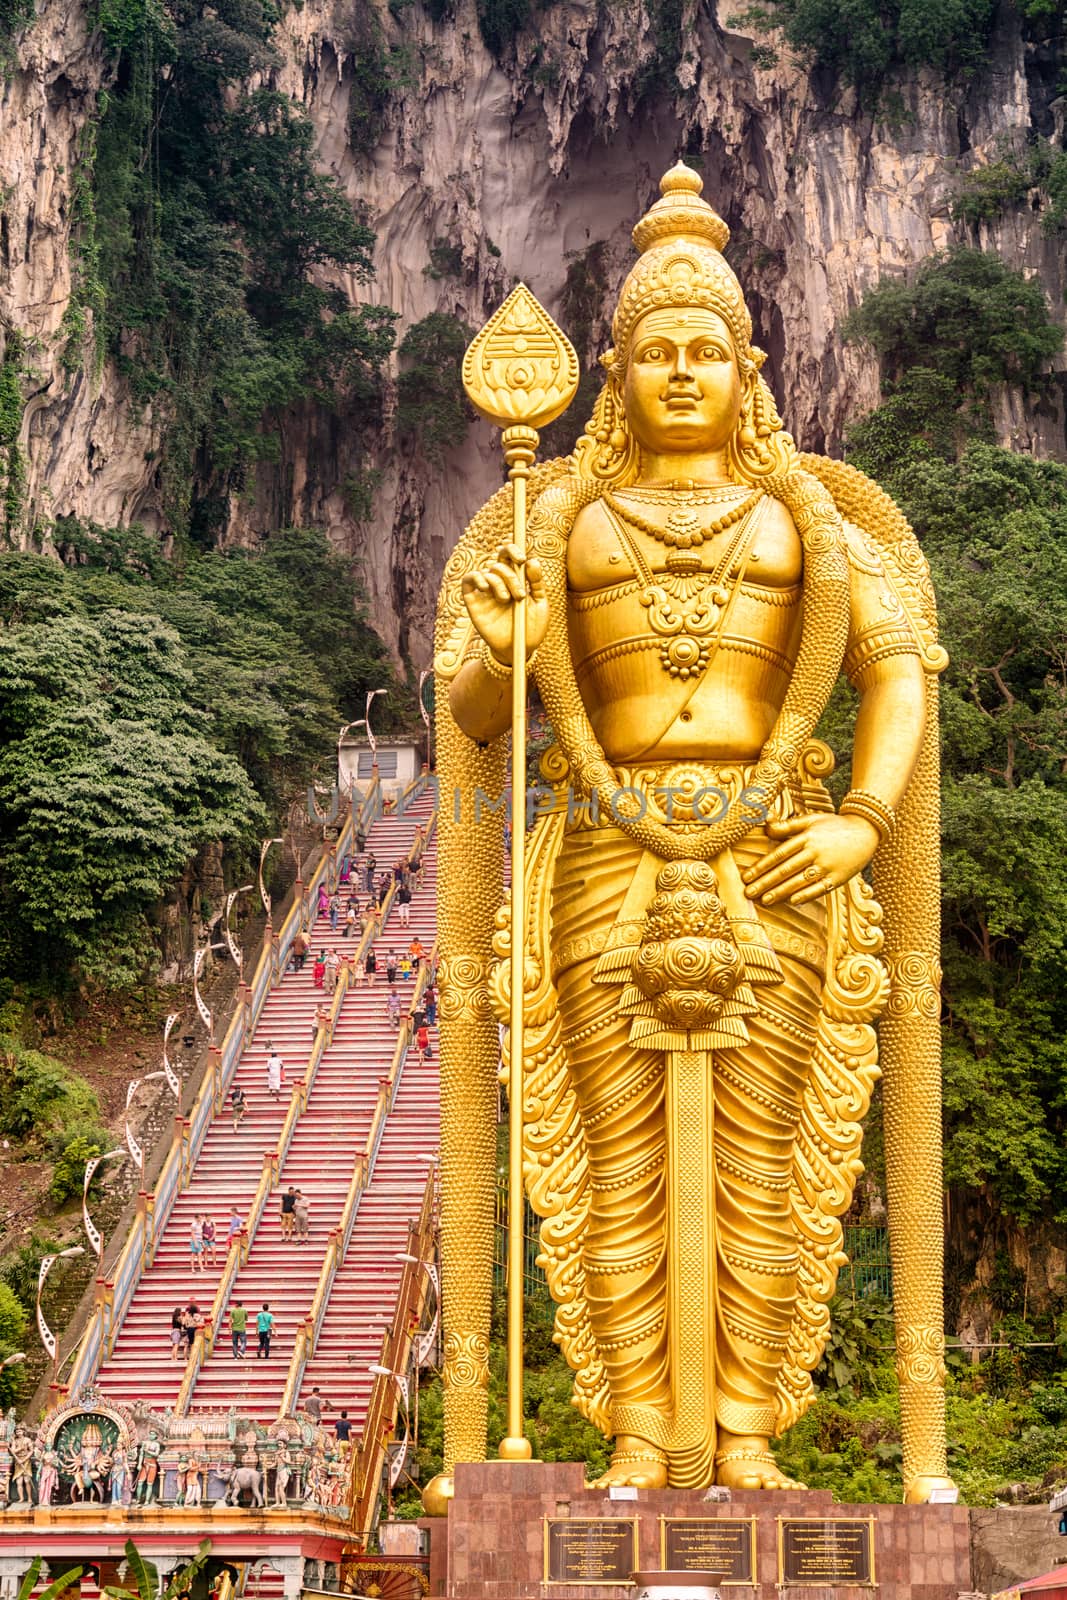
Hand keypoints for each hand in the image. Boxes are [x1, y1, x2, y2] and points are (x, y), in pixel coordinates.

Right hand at [461, 543, 548, 665]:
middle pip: (499, 564)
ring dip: (499, 583)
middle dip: (511, 576)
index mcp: (515, 580)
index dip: (512, 550)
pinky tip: (486, 587)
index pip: (509, 556)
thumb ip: (536, 582)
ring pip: (487, 572)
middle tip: (519, 595)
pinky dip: (476, 578)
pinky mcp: (473, 602)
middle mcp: (499, 583)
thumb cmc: (531, 627)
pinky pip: (468, 581)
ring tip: (506, 600)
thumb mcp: (540, 603)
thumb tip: (532, 560)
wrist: (519, 649)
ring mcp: (486, 593)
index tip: (521, 559)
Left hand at [741, 812, 879, 904]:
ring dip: (781, 892)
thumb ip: (788, 825)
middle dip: (765, 883)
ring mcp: (828, 865)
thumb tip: (766, 826)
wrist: (866, 831)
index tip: (746, 877)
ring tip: (765, 900)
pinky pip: (820, 888)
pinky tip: (792, 901)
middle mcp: (815, 851)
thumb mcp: (811, 819)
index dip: (761, 867)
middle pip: (786, 870)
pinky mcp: (839, 877)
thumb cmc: (834, 825)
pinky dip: (806, 895)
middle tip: (748, 893)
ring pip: (800, 881)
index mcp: (806, 837)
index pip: (779, 854)